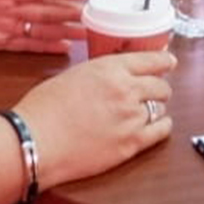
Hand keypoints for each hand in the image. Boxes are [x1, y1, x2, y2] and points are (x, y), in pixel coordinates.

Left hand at [0, 0, 85, 51]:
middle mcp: (5, 5)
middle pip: (43, 9)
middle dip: (67, 12)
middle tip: (93, 18)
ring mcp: (0, 24)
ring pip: (37, 27)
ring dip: (60, 30)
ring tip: (84, 35)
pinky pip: (22, 43)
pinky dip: (42, 46)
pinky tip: (59, 48)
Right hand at [15, 49, 176, 189]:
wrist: (34, 141)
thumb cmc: (42, 110)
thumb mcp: (71, 76)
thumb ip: (97, 76)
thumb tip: (109, 80)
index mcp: (109, 68)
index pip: (150, 60)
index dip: (164, 61)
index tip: (169, 62)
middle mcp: (125, 89)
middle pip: (160, 85)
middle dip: (160, 88)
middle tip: (156, 92)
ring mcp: (130, 117)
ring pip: (161, 109)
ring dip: (157, 109)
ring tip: (150, 112)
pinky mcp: (130, 144)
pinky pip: (160, 132)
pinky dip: (162, 127)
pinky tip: (158, 127)